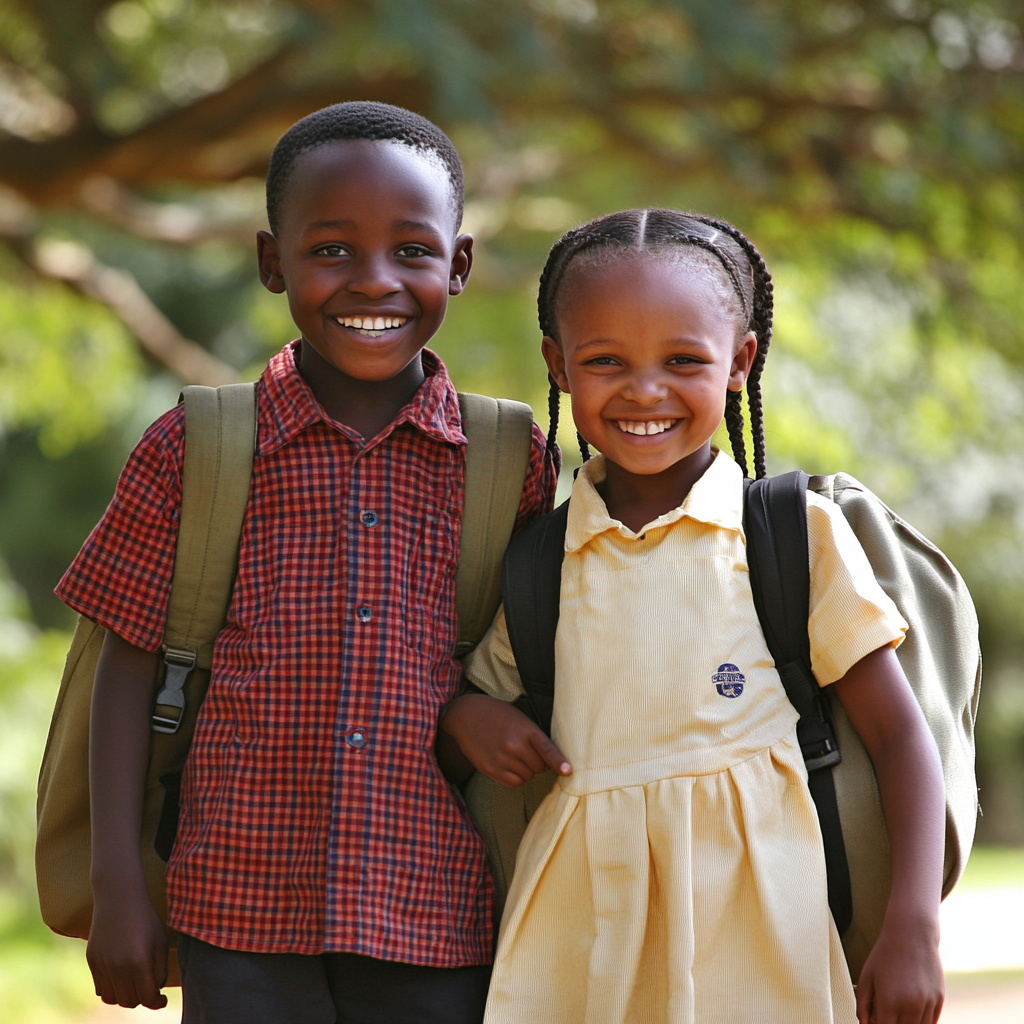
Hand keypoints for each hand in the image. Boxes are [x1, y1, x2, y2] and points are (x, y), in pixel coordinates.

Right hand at [86, 881, 168, 1008]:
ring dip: (125, 996)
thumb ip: (159, 970)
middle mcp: (118, 968)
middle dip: (142, 998)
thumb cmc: (146, 918)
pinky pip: (100, 988)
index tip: (162, 999)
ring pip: (113, 999)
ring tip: (135, 983)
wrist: (119, 897)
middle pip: (130, 1002)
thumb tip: (155, 991)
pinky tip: (121, 977)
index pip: (147, 998)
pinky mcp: (91, 961)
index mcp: (139, 962)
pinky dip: (111, 989)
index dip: (157, 1002)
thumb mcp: (160, 941)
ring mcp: (102, 966)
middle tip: (149, 988)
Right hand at [439, 693, 571, 786]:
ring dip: (526, 770)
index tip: (568, 771)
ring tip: (514, 756)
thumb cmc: (498, 715)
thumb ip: (534, 735)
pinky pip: (515, 783)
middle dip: (538, 763)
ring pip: (528, 776)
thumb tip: (549, 759)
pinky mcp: (491, 769)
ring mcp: (502, 758)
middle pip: (540, 767)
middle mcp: (514, 745)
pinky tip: (508, 765)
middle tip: (527, 752)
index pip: (546, 748)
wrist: (466, 715)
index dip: (558, 761)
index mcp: (525, 729)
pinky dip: (516, 777)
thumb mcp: (519, 717)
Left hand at [855, 913, 942, 1023]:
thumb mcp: (866, 976)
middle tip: (885, 1014)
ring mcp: (928, 1003)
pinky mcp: (939, 999)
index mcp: (889, 1000)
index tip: (876, 1020)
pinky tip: (910, 1011)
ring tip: (897, 1011)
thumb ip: (862, 1005)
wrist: (912, 934)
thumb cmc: (885, 955)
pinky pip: (931, 1022)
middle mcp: (910, 1005)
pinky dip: (921, 1022)